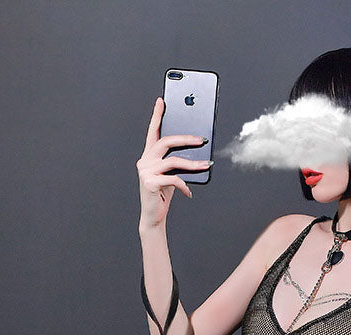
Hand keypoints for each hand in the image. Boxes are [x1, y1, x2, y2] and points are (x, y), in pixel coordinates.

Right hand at [136, 96, 209, 228]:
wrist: (153, 217)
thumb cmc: (163, 195)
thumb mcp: (171, 175)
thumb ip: (177, 162)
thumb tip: (196, 150)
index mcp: (148, 156)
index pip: (153, 132)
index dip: (157, 116)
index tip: (162, 101)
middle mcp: (144, 160)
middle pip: (165, 142)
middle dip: (185, 139)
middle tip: (202, 140)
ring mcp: (145, 171)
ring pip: (173, 161)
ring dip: (193, 164)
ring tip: (206, 166)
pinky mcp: (149, 183)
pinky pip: (173, 179)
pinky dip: (184, 186)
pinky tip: (188, 193)